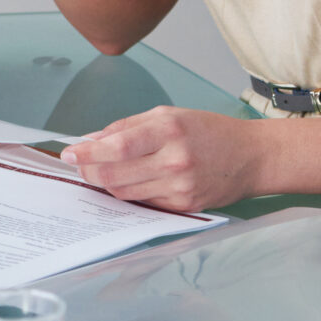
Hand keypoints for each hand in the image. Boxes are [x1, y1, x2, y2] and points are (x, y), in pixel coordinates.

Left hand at [61, 106, 266, 210]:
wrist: (252, 157)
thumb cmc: (209, 131)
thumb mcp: (168, 115)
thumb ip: (127, 127)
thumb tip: (91, 141)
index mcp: (169, 130)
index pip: (116, 146)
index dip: (87, 153)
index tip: (68, 153)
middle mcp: (175, 161)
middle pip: (114, 175)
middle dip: (89, 171)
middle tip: (80, 164)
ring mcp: (180, 187)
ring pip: (124, 193)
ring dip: (106, 183)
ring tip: (103, 171)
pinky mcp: (185, 206)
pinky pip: (143, 203)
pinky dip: (130, 193)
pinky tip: (130, 181)